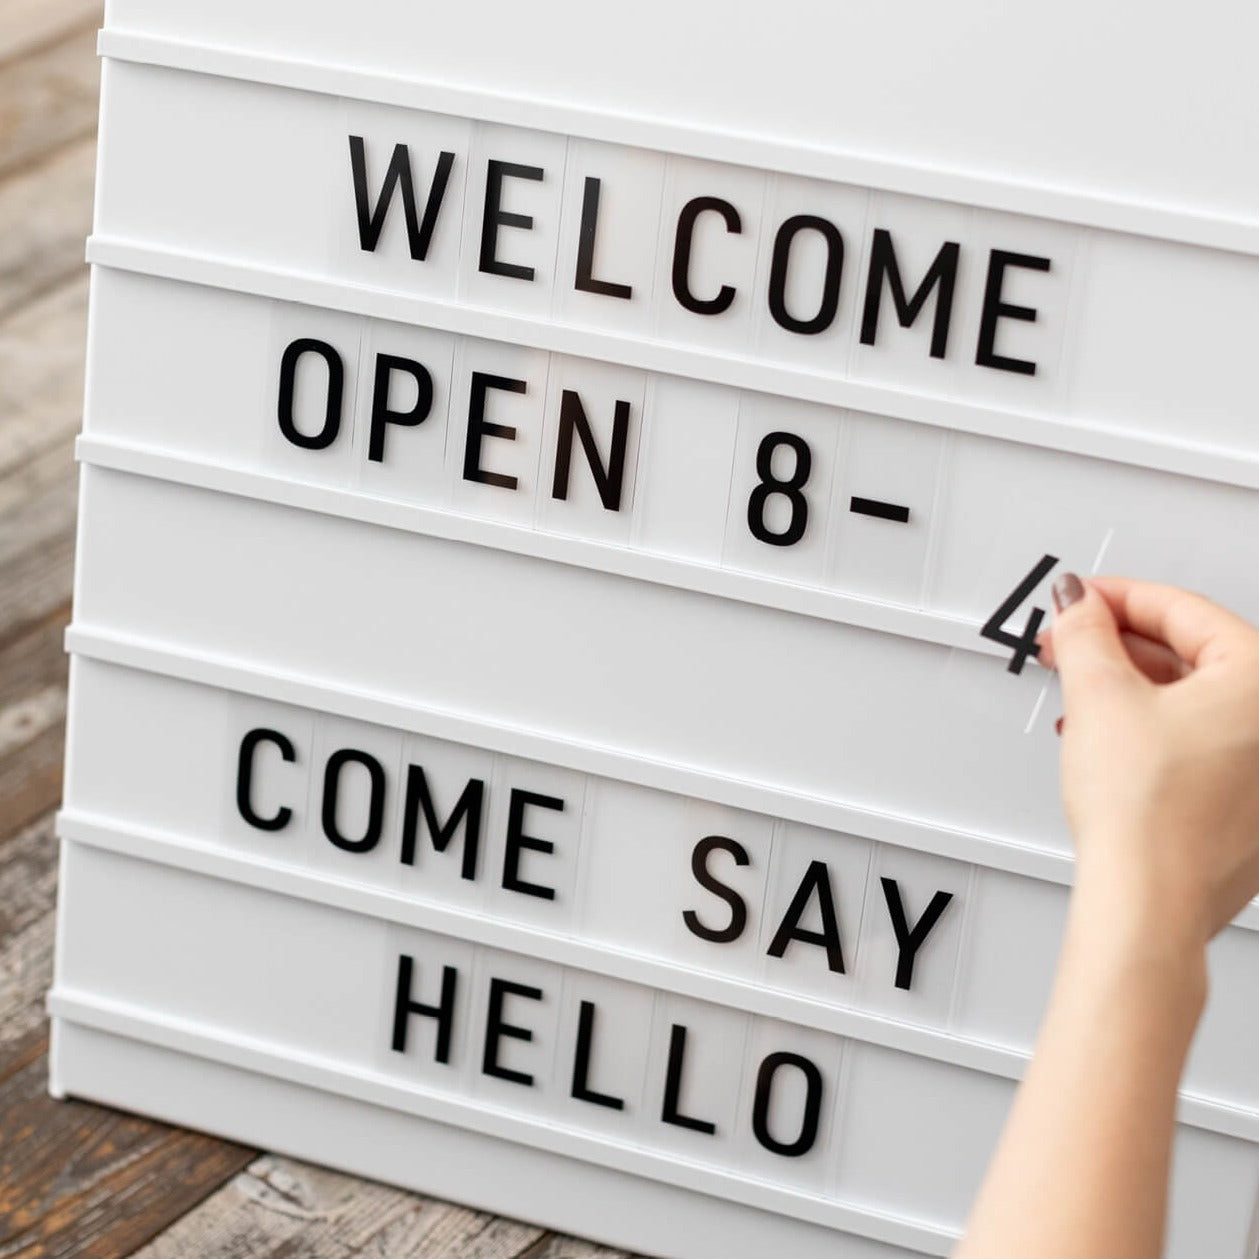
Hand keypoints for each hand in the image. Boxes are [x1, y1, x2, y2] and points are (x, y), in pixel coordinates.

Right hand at [1039, 575, 1258, 951]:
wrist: (1150, 901)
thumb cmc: (1148, 814)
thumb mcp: (1099, 696)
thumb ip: (1085, 632)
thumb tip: (1078, 603)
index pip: (1182, 609)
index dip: (1115, 597)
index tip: (1080, 598)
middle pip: (1191, 654)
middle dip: (1118, 646)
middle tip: (1071, 642)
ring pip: (1193, 700)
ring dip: (1128, 688)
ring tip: (1079, 691)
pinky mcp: (1248, 806)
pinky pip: (1200, 742)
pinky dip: (1152, 729)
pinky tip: (1108, 736)